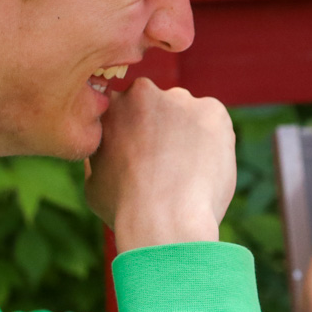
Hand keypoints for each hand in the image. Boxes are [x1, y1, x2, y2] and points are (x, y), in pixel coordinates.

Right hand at [86, 79, 235, 249]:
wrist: (165, 219)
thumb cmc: (126, 209)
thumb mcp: (95, 183)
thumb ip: (102, 156)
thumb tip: (107, 152)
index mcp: (110, 106)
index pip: (127, 110)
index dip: (139, 135)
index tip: (144, 158)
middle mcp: (142, 92)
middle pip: (159, 107)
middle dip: (165, 130)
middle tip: (169, 166)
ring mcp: (179, 98)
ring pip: (188, 114)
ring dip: (190, 134)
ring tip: (189, 172)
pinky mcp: (212, 109)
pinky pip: (215, 123)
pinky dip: (215, 141)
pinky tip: (206, 167)